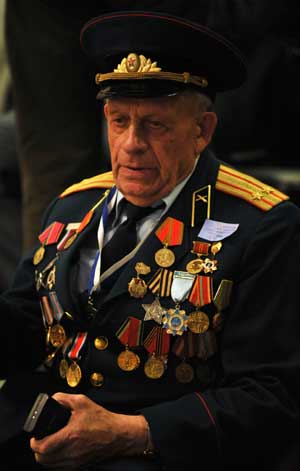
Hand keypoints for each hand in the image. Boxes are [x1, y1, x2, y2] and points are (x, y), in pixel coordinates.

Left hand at [30, 392, 147, 468]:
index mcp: (70, 436)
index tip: (35, 436)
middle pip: (43, 459)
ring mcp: (75, 461)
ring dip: (46, 456)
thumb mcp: (82, 402)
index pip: (43, 447)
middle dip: (38, 449)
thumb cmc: (102, 419)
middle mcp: (71, 452)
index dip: (34, 442)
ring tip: (49, 444)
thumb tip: (52, 400)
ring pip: (50, 465)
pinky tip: (59, 450)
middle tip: (41, 439)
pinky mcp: (79, 465)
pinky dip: (55, 460)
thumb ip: (64, 398)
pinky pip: (60, 467)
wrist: (118, 434)